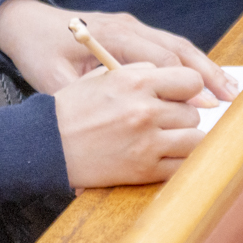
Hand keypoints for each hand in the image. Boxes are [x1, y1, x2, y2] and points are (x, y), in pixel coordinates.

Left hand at [0, 0, 236, 101]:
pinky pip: (168, 46)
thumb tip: (86, 143)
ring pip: (178, 45)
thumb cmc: (38, 51)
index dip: (183, 84)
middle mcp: (128, 27)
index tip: (203, 106)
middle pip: (177, 48)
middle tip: (232, 98)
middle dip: (206, 73)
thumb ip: (76, 103)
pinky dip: (190, 63)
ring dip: (204, 67)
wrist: (26, 22)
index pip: (157, 59)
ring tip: (230, 90)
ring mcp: (133, 26)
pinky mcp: (133, 31)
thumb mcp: (51, 80)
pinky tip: (207, 81)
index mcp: (110, 36)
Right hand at [54, 62, 205, 187]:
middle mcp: (145, 111)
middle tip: (166, 120)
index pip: (191, 81)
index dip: (189, 87)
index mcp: (136, 82)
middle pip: (193, 112)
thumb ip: (141, 72)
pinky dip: (178, 161)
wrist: (47, 144)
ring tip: (167, 138)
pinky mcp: (144, 170)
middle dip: (183, 115)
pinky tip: (164, 156)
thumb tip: (174, 78)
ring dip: (184, 139)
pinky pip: (182, 166)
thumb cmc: (73, 108)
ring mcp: (147, 143)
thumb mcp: (103, 75)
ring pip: (195, 139)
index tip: (181, 94)